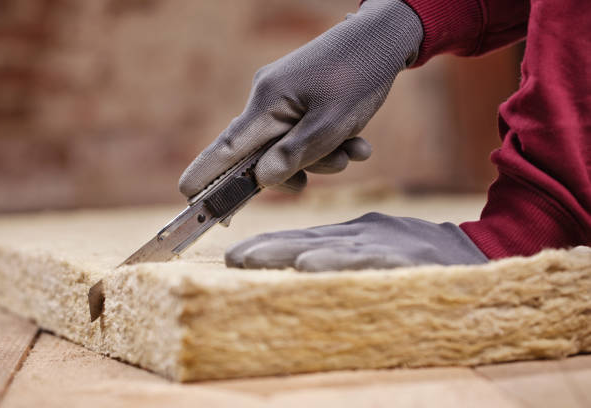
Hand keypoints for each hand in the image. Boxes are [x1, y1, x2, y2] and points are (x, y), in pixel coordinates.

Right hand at [179, 0, 422, 196]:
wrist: (382, 37)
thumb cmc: (358, 77)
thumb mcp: (329, 125)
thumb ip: (293, 155)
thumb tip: (262, 180)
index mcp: (267, 103)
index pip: (227, 148)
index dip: (207, 174)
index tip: (187, 195)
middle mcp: (268, 98)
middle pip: (264, 153)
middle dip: (300, 168)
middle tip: (336, 164)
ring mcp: (283, 96)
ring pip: (290, 145)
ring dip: (323, 156)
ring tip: (356, 148)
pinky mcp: (299, 96)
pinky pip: (304, 130)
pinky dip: (328, 141)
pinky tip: (357, 140)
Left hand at [225, 213, 487, 270]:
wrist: (471, 253)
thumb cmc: (417, 250)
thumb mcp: (376, 243)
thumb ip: (343, 250)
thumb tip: (301, 258)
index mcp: (355, 231)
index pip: (305, 237)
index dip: (270, 245)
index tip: (237, 254)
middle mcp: (362, 234)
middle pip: (308, 240)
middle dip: (268, 249)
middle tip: (234, 257)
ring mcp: (382, 244)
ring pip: (328, 249)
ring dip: (288, 253)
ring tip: (253, 259)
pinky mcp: (402, 258)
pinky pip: (364, 261)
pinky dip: (336, 261)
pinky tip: (309, 265)